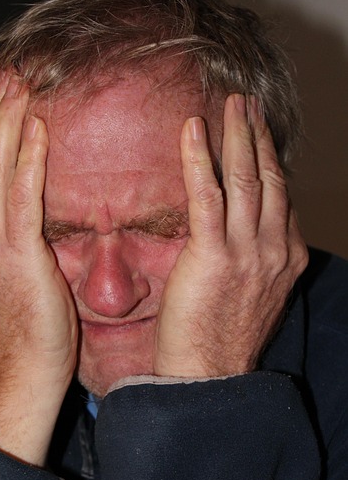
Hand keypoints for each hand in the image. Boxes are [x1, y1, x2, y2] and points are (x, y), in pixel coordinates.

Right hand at [0, 74, 77, 464]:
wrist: (23, 368)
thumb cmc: (26, 327)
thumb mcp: (11, 274)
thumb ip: (13, 239)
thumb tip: (29, 216)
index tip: (3, 98)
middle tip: (9, 76)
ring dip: (9, 123)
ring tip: (20, 86)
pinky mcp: (16, 254)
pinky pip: (22, 195)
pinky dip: (28, 159)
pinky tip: (37, 129)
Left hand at [153, 94, 307, 377]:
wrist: (209, 375)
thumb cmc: (221, 339)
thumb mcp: (253, 295)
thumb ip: (254, 260)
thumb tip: (237, 236)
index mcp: (286, 258)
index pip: (281, 198)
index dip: (270, 162)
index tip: (259, 137)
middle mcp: (275, 249)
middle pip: (270, 179)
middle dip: (259, 137)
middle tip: (248, 105)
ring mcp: (249, 251)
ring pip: (247, 179)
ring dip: (238, 135)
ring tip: (231, 104)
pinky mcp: (215, 255)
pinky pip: (209, 195)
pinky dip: (200, 159)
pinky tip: (193, 128)